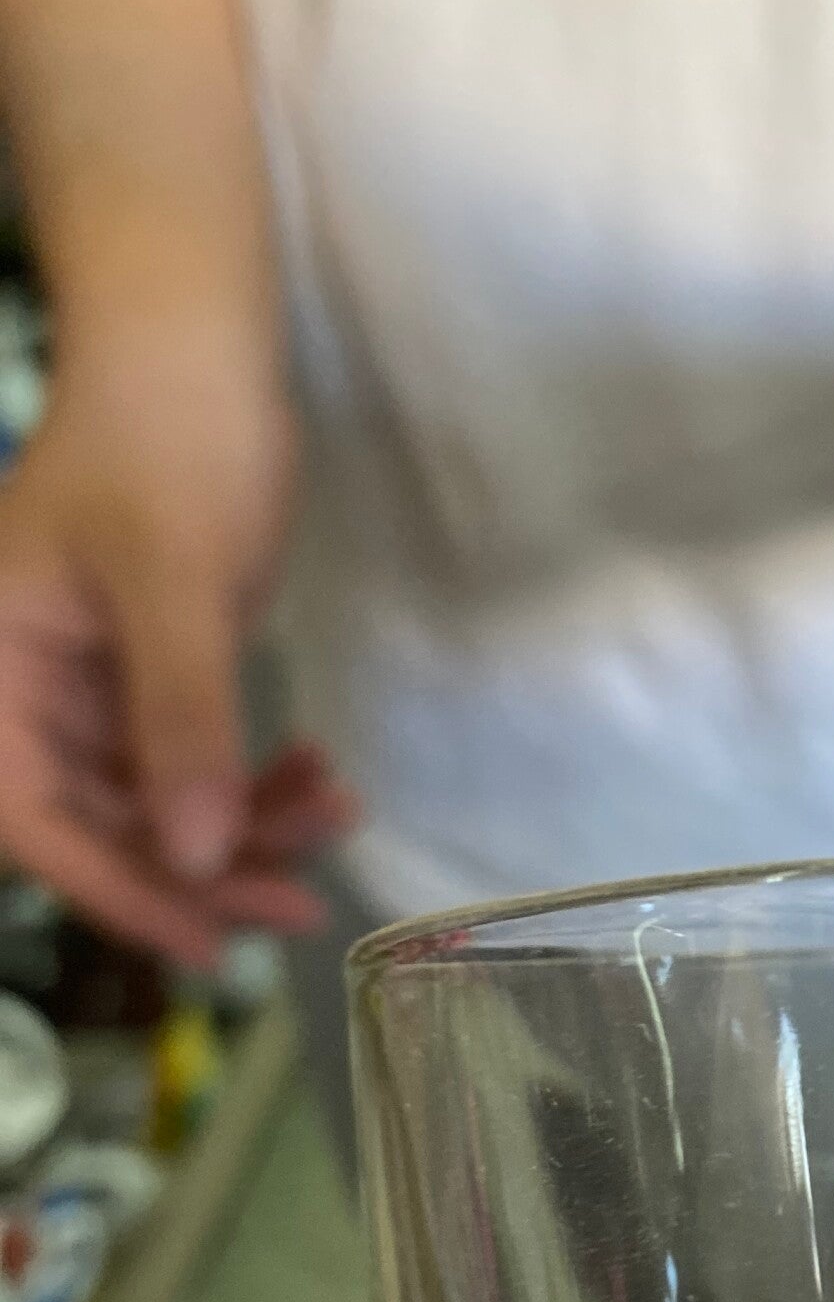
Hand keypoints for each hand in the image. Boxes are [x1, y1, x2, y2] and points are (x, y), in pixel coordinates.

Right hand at [0, 329, 356, 965]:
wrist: (198, 356)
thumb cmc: (169, 444)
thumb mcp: (177, 584)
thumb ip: (181, 720)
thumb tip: (192, 856)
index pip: (34, 816)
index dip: (118, 890)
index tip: (203, 945)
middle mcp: (24, 692)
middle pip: (102, 824)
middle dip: (203, 866)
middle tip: (298, 904)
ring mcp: (86, 691)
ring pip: (159, 803)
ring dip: (246, 826)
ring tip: (335, 815)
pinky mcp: (147, 680)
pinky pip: (192, 762)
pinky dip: (255, 783)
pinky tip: (321, 782)